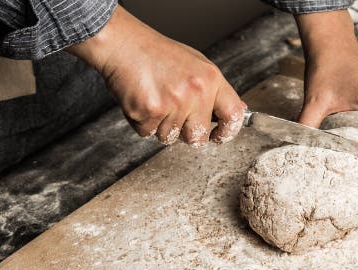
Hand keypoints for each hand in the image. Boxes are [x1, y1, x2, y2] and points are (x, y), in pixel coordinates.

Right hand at [68, 6, 246, 145]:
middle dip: (186, 133)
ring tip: (156, 99)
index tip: (220, 136)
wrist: (123, 44)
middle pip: (198, 137)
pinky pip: (149, 134)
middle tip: (174, 113)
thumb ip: (215, 91)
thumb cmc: (157, 54)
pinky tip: (143, 101)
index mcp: (210, 79)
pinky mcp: (149, 113)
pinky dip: (143, 123)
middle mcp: (195, 92)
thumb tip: (235, 112)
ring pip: (171, 138)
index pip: (233, 115)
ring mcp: (172, 104)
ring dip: (161, 126)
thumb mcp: (196, 65)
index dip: (228, 132)